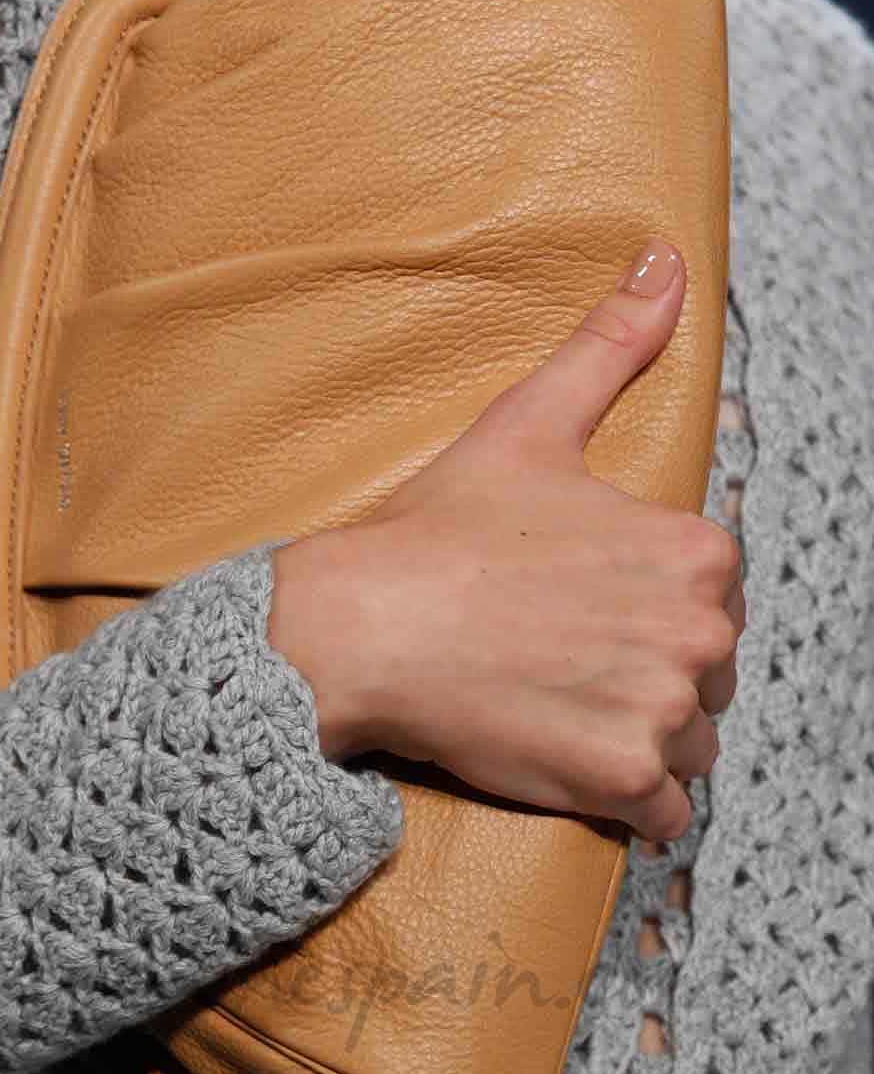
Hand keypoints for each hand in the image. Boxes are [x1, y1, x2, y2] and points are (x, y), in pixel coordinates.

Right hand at [268, 237, 745, 841]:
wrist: (361, 627)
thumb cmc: (440, 530)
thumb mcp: (532, 424)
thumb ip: (613, 345)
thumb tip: (666, 259)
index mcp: (695, 550)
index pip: (711, 599)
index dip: (643, 603)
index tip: (578, 603)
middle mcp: (700, 632)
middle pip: (705, 676)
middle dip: (647, 674)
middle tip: (558, 655)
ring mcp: (663, 712)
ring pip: (688, 746)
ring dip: (637, 738)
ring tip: (555, 704)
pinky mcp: (621, 781)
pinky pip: (663, 814)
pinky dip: (625, 802)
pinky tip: (564, 758)